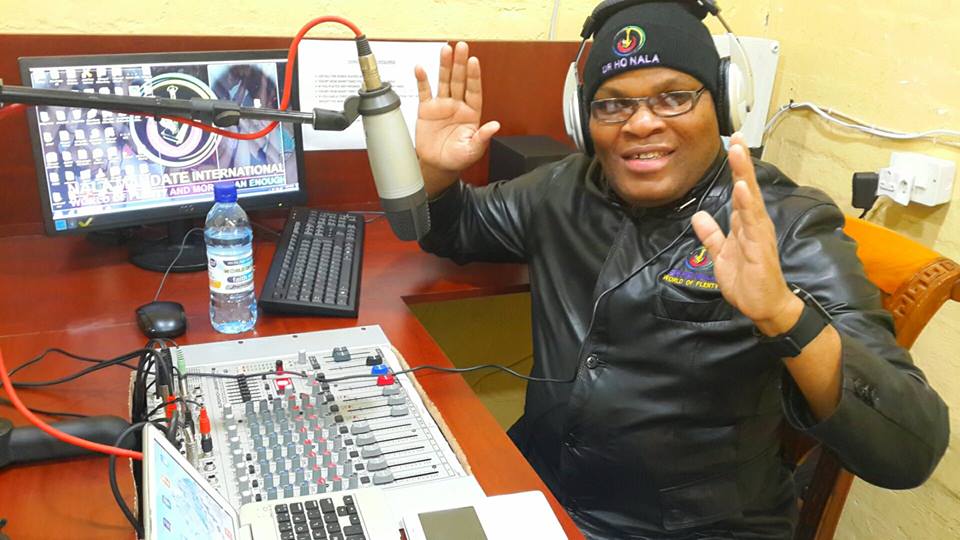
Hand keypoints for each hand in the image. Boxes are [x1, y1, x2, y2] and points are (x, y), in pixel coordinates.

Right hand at [415, 41, 499, 195]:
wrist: (438, 165)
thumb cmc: (458, 158)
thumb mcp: (473, 150)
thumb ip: (482, 137)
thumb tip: (495, 126)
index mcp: (471, 113)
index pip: (474, 90)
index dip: (474, 76)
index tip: (474, 61)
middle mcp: (458, 105)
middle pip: (459, 80)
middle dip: (460, 63)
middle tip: (461, 46)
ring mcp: (442, 106)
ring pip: (444, 81)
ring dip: (445, 65)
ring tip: (446, 49)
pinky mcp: (427, 110)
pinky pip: (425, 92)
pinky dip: (422, 80)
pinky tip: (421, 68)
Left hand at [690, 134, 802, 335]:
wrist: (764, 307)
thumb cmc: (747, 281)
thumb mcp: (721, 255)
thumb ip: (711, 235)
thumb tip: (699, 216)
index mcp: (746, 224)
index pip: (739, 191)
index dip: (735, 169)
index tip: (731, 144)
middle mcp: (755, 224)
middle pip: (747, 188)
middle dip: (741, 163)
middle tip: (736, 137)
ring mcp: (759, 234)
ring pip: (752, 200)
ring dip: (744, 176)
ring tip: (738, 153)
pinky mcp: (761, 248)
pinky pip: (754, 224)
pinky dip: (748, 205)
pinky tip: (743, 189)